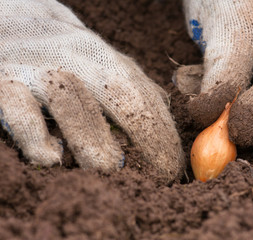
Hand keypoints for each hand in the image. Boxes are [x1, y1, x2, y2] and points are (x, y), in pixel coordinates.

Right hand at [0, 0, 184, 181]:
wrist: (12, 19)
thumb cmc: (68, 52)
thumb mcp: (106, 60)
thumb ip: (135, 84)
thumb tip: (165, 113)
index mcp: (108, 60)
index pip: (145, 98)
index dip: (163, 135)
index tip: (172, 167)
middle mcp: (78, 61)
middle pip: (122, 97)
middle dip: (147, 138)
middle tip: (158, 174)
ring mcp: (42, 72)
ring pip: (74, 107)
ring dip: (95, 144)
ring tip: (110, 169)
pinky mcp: (4, 85)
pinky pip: (22, 116)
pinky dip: (39, 141)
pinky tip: (54, 160)